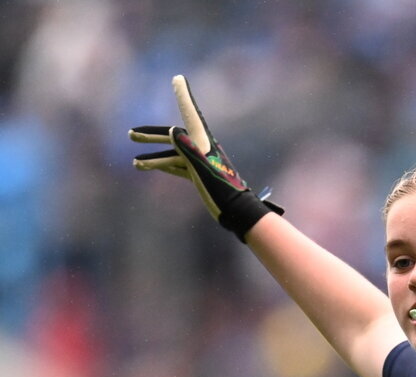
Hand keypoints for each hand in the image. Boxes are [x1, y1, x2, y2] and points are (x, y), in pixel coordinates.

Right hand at [129, 74, 282, 240]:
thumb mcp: (204, 169)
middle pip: (173, 136)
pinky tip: (151, 167)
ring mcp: (200, 162)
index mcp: (203, 142)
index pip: (190, 113)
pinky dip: (163, 166)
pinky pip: (178, 167)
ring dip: (153, 156)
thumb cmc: (222, 190)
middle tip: (131, 134)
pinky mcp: (200, 176)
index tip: (178, 78)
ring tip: (135, 162)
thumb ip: (189, 150)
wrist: (236, 211)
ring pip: (172, 154)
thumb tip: (172, 130)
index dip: (183, 96)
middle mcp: (201, 148)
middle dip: (151, 135)